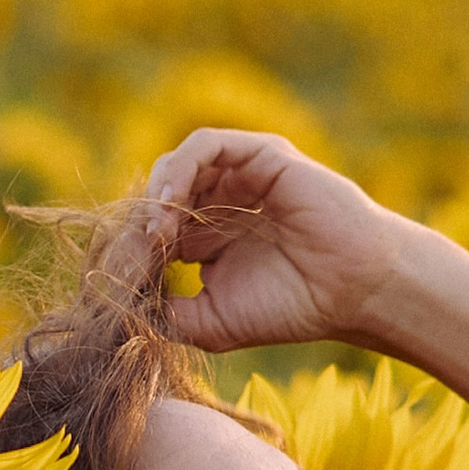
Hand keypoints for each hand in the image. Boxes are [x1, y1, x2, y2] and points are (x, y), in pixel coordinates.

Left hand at [137, 129, 407, 355]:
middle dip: (140, 225)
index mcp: (205, 238)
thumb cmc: (290, 308)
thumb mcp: (210, 323)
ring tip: (157, 234)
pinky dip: (179, 171)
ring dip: (156, 198)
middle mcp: (219, 201)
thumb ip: (164, 314)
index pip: (150, 229)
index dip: (130, 250)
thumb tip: (118, 306)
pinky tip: (171, 207)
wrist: (351, 292)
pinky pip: (203, 145)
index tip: (121, 280)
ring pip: (175, 167)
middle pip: (157, 196)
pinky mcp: (259, 153)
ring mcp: (239, 175)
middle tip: (138, 257)